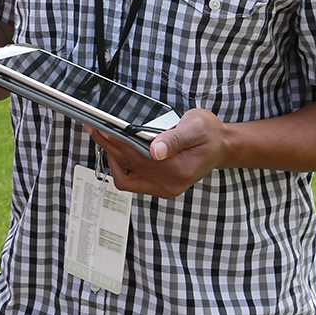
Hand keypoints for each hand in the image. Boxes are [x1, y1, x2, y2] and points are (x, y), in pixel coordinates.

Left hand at [87, 108, 230, 197]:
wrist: (221, 146)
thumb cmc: (209, 134)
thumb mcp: (196, 127)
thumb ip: (175, 139)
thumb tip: (156, 149)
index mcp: (179, 170)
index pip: (137, 156)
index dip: (115, 141)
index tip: (101, 126)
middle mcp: (170, 184)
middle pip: (128, 165)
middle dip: (109, 144)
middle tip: (95, 126)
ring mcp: (164, 188)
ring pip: (125, 176)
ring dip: (112, 155)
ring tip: (102, 135)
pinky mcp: (159, 187)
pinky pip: (131, 181)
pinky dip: (121, 165)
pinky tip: (117, 149)